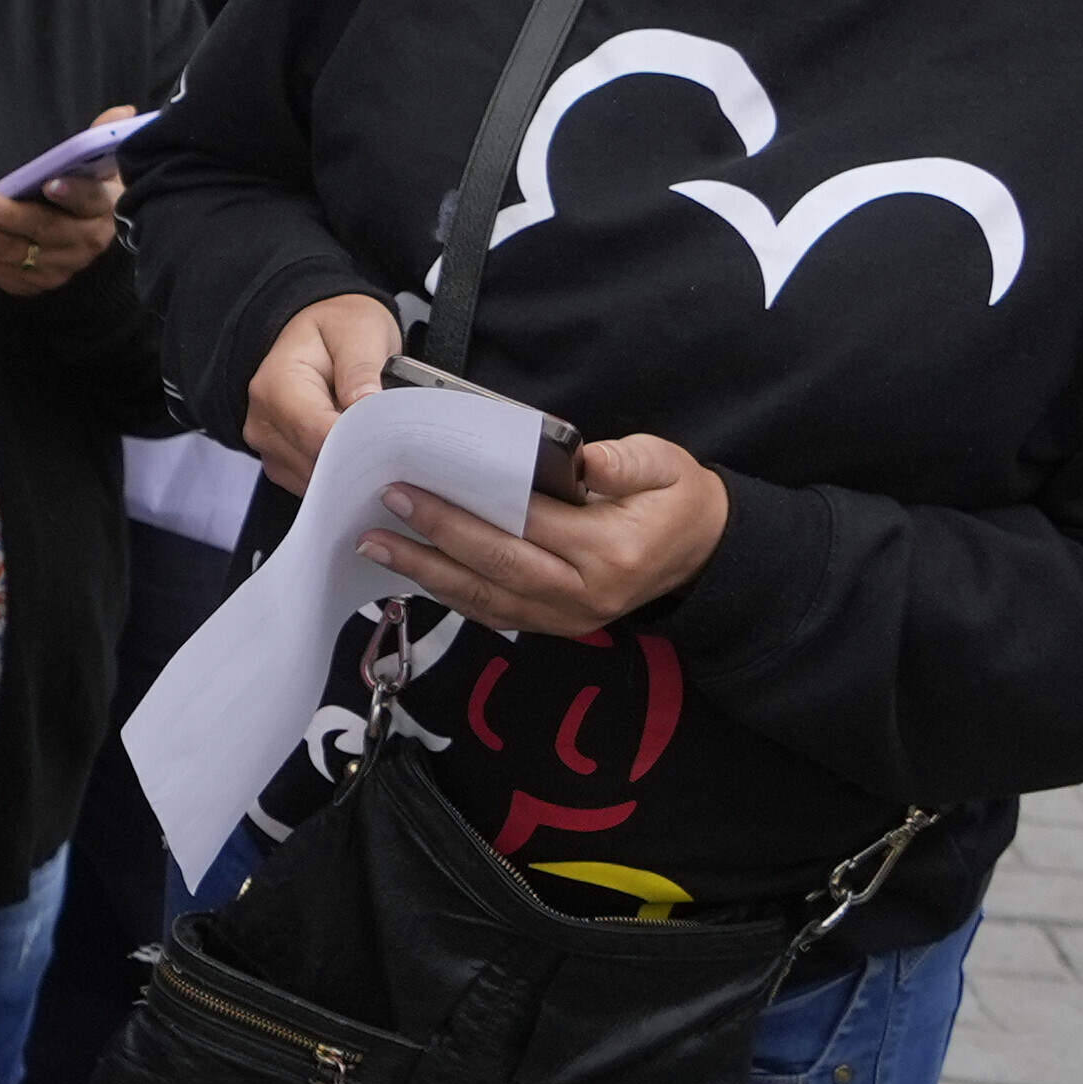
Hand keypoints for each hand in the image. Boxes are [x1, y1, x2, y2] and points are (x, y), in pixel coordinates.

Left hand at [0, 136, 128, 299]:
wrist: (84, 244)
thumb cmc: (83, 194)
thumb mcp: (98, 165)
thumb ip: (101, 138)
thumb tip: (122, 112)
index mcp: (100, 211)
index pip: (90, 202)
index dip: (73, 194)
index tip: (50, 183)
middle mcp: (80, 245)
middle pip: (40, 230)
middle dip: (1, 216)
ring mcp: (54, 270)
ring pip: (9, 254)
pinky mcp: (28, 285)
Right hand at [242, 292, 398, 491]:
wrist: (321, 331)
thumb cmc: (339, 328)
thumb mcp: (359, 330)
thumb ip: (361, 366)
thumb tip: (365, 403)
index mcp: (276, 384)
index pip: (315, 433)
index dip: (355, 444)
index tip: (392, 443)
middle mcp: (262, 421)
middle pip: (314, 463)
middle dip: (358, 459)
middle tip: (398, 445)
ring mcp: (268, 446)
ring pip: (315, 480)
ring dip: (351, 470)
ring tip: (380, 443)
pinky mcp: (281, 462)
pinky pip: (313, 484)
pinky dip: (340, 475)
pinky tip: (361, 454)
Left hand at [355, 433, 730, 632]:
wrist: (703, 553)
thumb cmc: (677, 500)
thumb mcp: (664, 465)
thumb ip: (622, 462)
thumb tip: (579, 458)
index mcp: (610, 551)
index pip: (526, 527)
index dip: (468, 508)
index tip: (420, 483)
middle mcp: (584, 593)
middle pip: (495, 566)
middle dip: (434, 537)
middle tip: (387, 507)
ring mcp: (568, 617)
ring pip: (486, 600)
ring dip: (427, 573)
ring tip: (379, 544)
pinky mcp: (556, 625)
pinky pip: (494, 614)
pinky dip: (452, 593)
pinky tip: (415, 571)